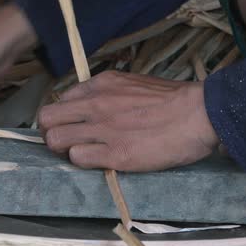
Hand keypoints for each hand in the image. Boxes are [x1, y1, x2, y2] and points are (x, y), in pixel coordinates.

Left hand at [39, 71, 219, 171]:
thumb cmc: (171, 100)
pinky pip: (78, 158)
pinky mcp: (115, 154)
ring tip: (82, 153)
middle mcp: (95, 104)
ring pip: (55, 140)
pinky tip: (99, 161)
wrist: (200, 113)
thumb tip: (87, 106)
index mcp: (100, 85)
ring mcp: (103, 129)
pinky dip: (83, 162)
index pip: (59, 101)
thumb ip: (105, 93)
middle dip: (50, 132)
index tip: (72, 126)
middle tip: (66, 142)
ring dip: (63, 150)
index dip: (62, 117)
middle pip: (46, 119)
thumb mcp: (131, 84)